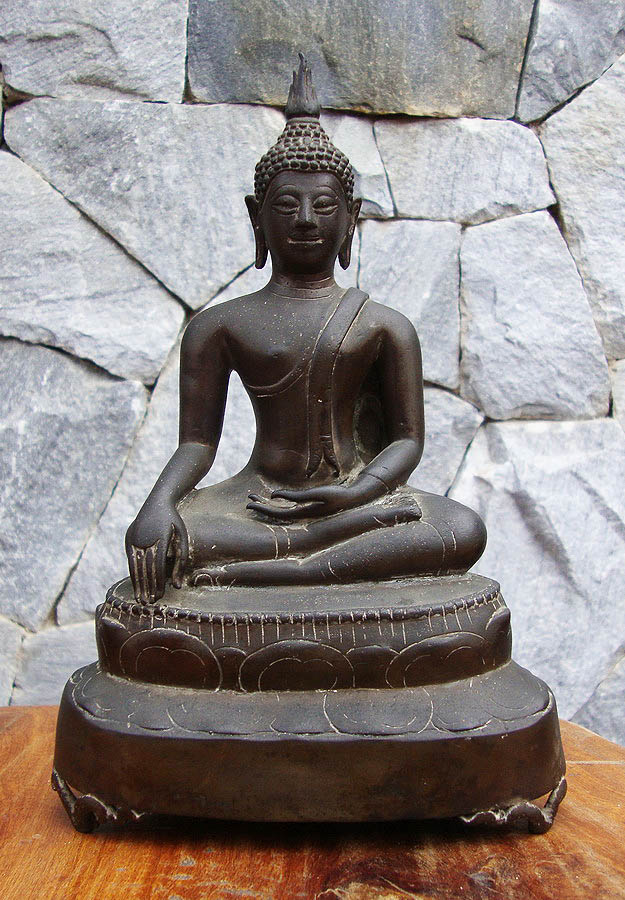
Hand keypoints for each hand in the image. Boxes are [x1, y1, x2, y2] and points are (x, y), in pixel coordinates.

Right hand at [125, 500, 188, 601]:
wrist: (158, 501)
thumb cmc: (174, 522)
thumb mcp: (182, 538)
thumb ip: (181, 562)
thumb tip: (178, 586)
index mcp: (160, 536)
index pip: (158, 565)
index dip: (158, 582)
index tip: (159, 596)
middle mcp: (145, 537)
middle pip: (145, 567)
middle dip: (147, 587)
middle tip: (149, 603)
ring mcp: (134, 536)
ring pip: (136, 565)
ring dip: (138, 583)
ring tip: (140, 599)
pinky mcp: (128, 538)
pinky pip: (130, 559)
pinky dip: (133, 573)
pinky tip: (136, 584)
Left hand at [247, 483, 363, 519]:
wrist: (353, 499)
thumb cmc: (337, 495)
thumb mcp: (318, 494)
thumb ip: (297, 496)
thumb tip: (275, 495)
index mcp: (302, 515)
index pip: (277, 514)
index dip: (263, 509)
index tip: (250, 504)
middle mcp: (301, 516)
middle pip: (276, 513)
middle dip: (262, 507)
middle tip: (248, 500)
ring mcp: (304, 512)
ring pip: (281, 510)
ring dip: (268, 504)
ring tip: (255, 497)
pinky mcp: (307, 507)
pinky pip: (287, 506)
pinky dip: (278, 502)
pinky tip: (272, 496)